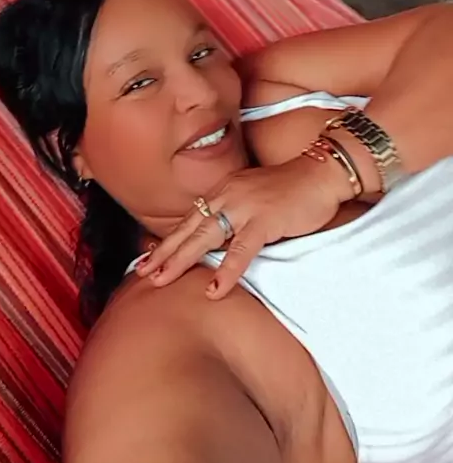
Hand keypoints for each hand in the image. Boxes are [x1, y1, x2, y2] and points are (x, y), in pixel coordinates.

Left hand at [137, 155, 348, 298]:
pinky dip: (226, 271)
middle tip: (141, 272)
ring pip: (205, 237)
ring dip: (180, 260)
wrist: (320, 172)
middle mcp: (228, 195)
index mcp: (225, 190)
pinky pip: (241, 250)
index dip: (170, 239)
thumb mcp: (254, 196)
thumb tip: (221, 237)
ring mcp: (245, 207)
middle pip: (189, 228)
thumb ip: (236, 212)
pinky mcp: (264, 220)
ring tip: (160, 281)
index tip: (150, 257)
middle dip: (164, 252)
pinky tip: (214, 290)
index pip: (191, 218)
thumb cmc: (292, 188)